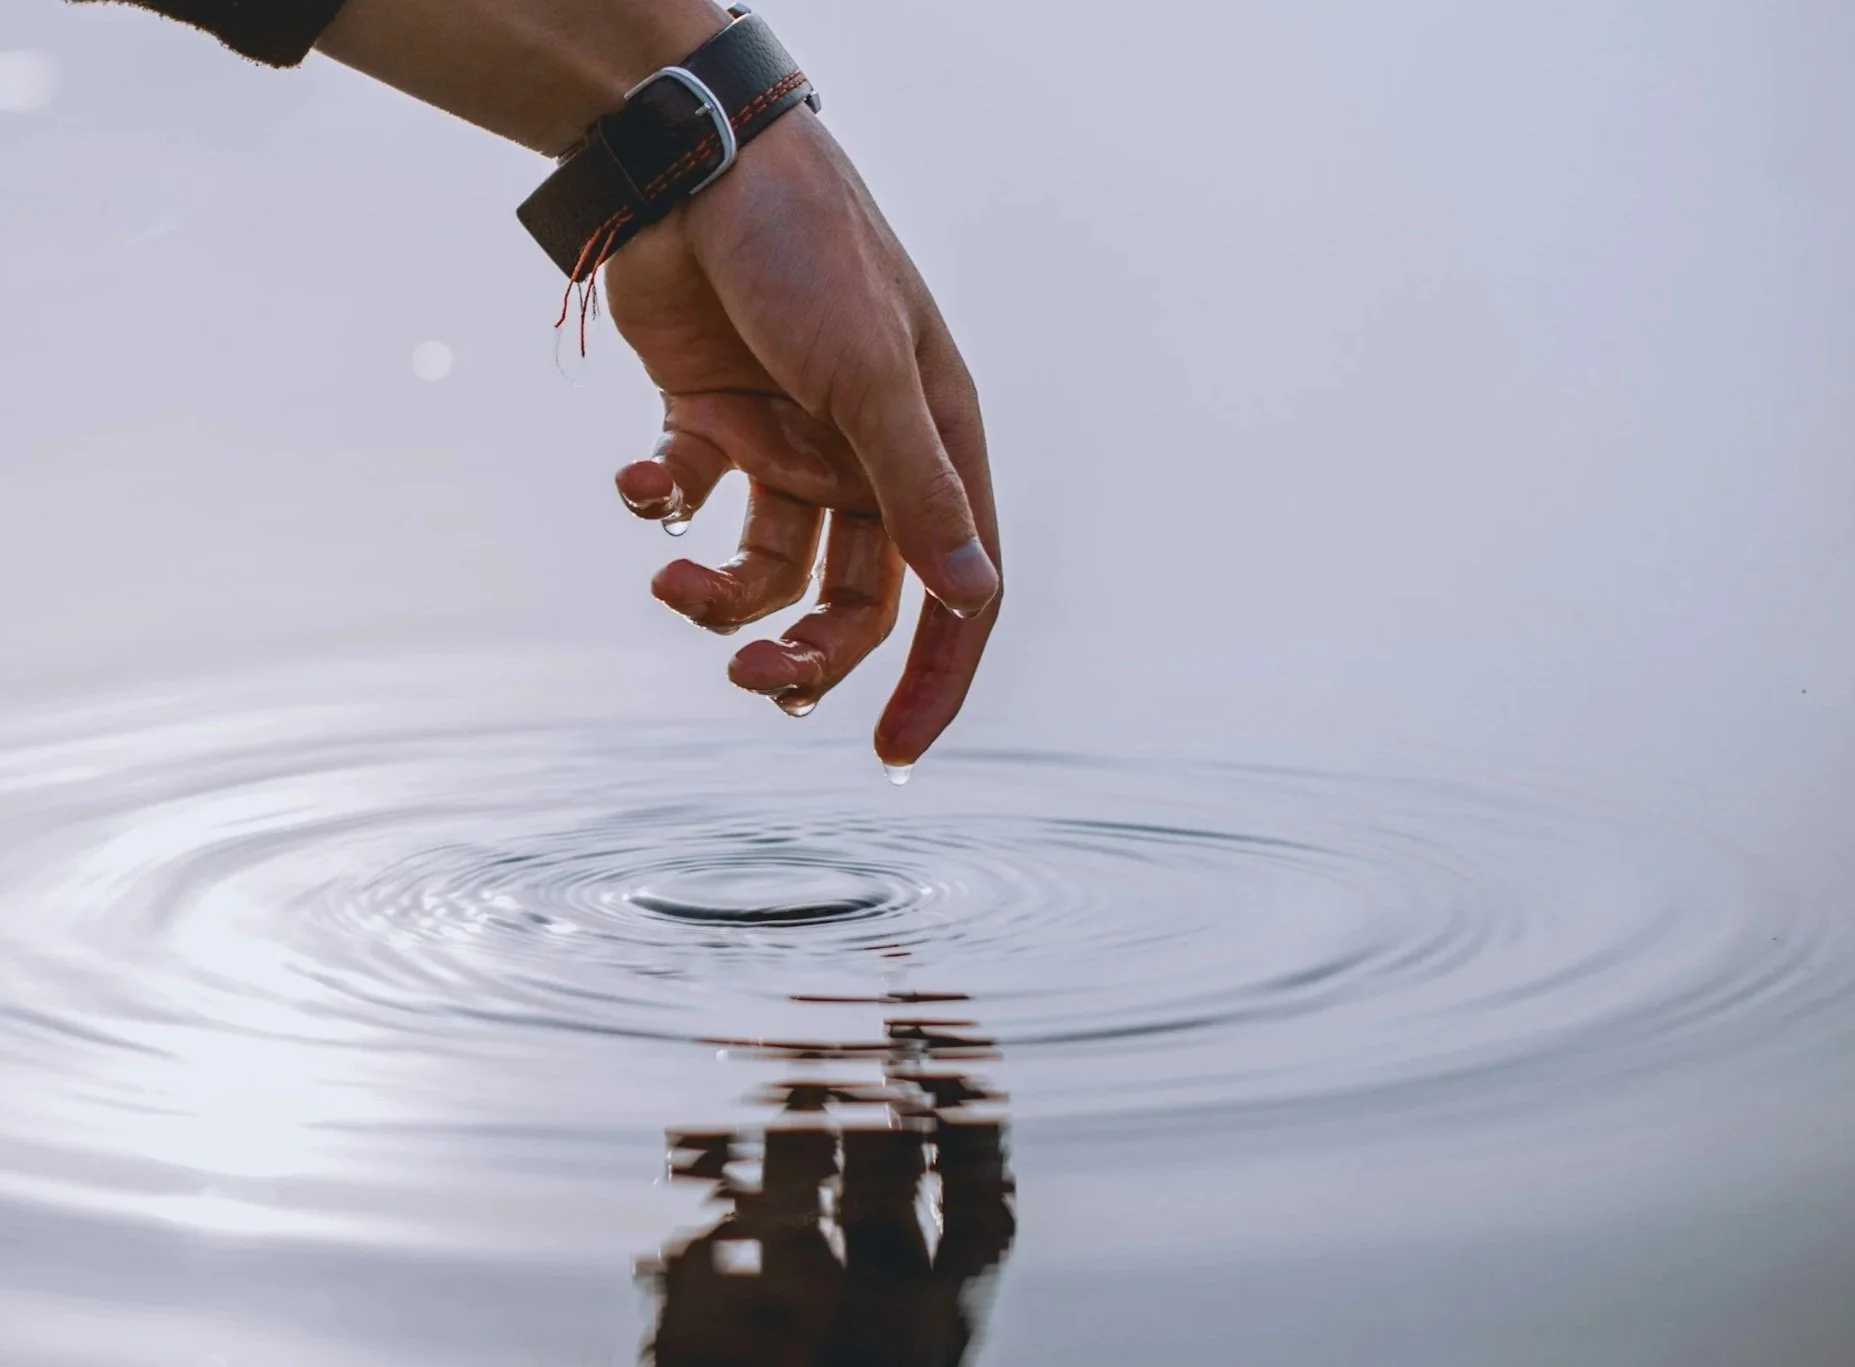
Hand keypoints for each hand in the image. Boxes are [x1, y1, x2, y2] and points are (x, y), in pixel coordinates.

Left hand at [602, 107, 1001, 766]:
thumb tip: (974, 595)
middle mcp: (866, 456)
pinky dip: (655, 505)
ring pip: (769, 568)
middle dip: (808, 655)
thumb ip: (916, 487)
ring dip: (720, 599)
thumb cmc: (808, 248)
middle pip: (855, 601)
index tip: (890, 754)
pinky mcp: (709, 419)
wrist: (695, 161)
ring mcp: (787, 441)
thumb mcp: (872, 372)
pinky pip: (687, 497)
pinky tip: (636, 481)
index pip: (957, 590)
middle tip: (755, 681)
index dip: (933, 678)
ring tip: (673, 585)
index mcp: (933, 445)